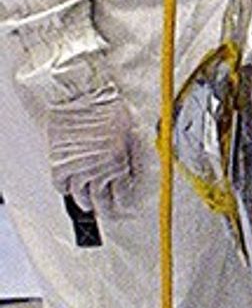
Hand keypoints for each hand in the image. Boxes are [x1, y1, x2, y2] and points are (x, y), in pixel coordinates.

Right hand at [46, 88, 141, 214]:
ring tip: (89, 204)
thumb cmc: (109, 105)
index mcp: (119, 160)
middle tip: (108, 212)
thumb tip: (136, 172)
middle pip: (102, 199)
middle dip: (107, 209)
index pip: (123, 193)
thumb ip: (134, 155)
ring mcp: (77, 167)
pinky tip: (71, 189)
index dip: (125, 202)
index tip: (125, 206)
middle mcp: (98, 168)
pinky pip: (62, 186)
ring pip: (81, 196)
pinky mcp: (58, 163)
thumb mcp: (133, 129)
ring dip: (87, 202)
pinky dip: (66, 189)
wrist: (80, 94)